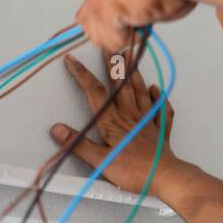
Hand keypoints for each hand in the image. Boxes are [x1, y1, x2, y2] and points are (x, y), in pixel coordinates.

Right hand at [49, 51, 178, 195]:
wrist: (165, 177)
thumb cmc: (134, 171)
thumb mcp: (100, 161)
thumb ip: (78, 144)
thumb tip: (57, 129)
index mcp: (112, 122)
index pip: (93, 93)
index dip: (81, 75)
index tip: (72, 60)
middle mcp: (129, 116)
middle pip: (119, 84)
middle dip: (111, 63)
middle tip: (108, 45)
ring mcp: (147, 121)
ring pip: (139, 90)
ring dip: (133, 72)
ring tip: (130, 56)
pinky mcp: (160, 130)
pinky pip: (161, 109)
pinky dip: (159, 97)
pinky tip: (156, 89)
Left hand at [74, 0, 194, 51]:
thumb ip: (121, 9)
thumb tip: (120, 26)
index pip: (88, 17)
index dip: (106, 28)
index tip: (123, 29)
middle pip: (90, 31)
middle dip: (111, 36)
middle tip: (133, 26)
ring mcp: (98, 1)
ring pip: (101, 40)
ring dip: (123, 38)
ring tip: (140, 20)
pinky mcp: (106, 12)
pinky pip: (114, 42)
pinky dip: (130, 39)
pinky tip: (141, 20)